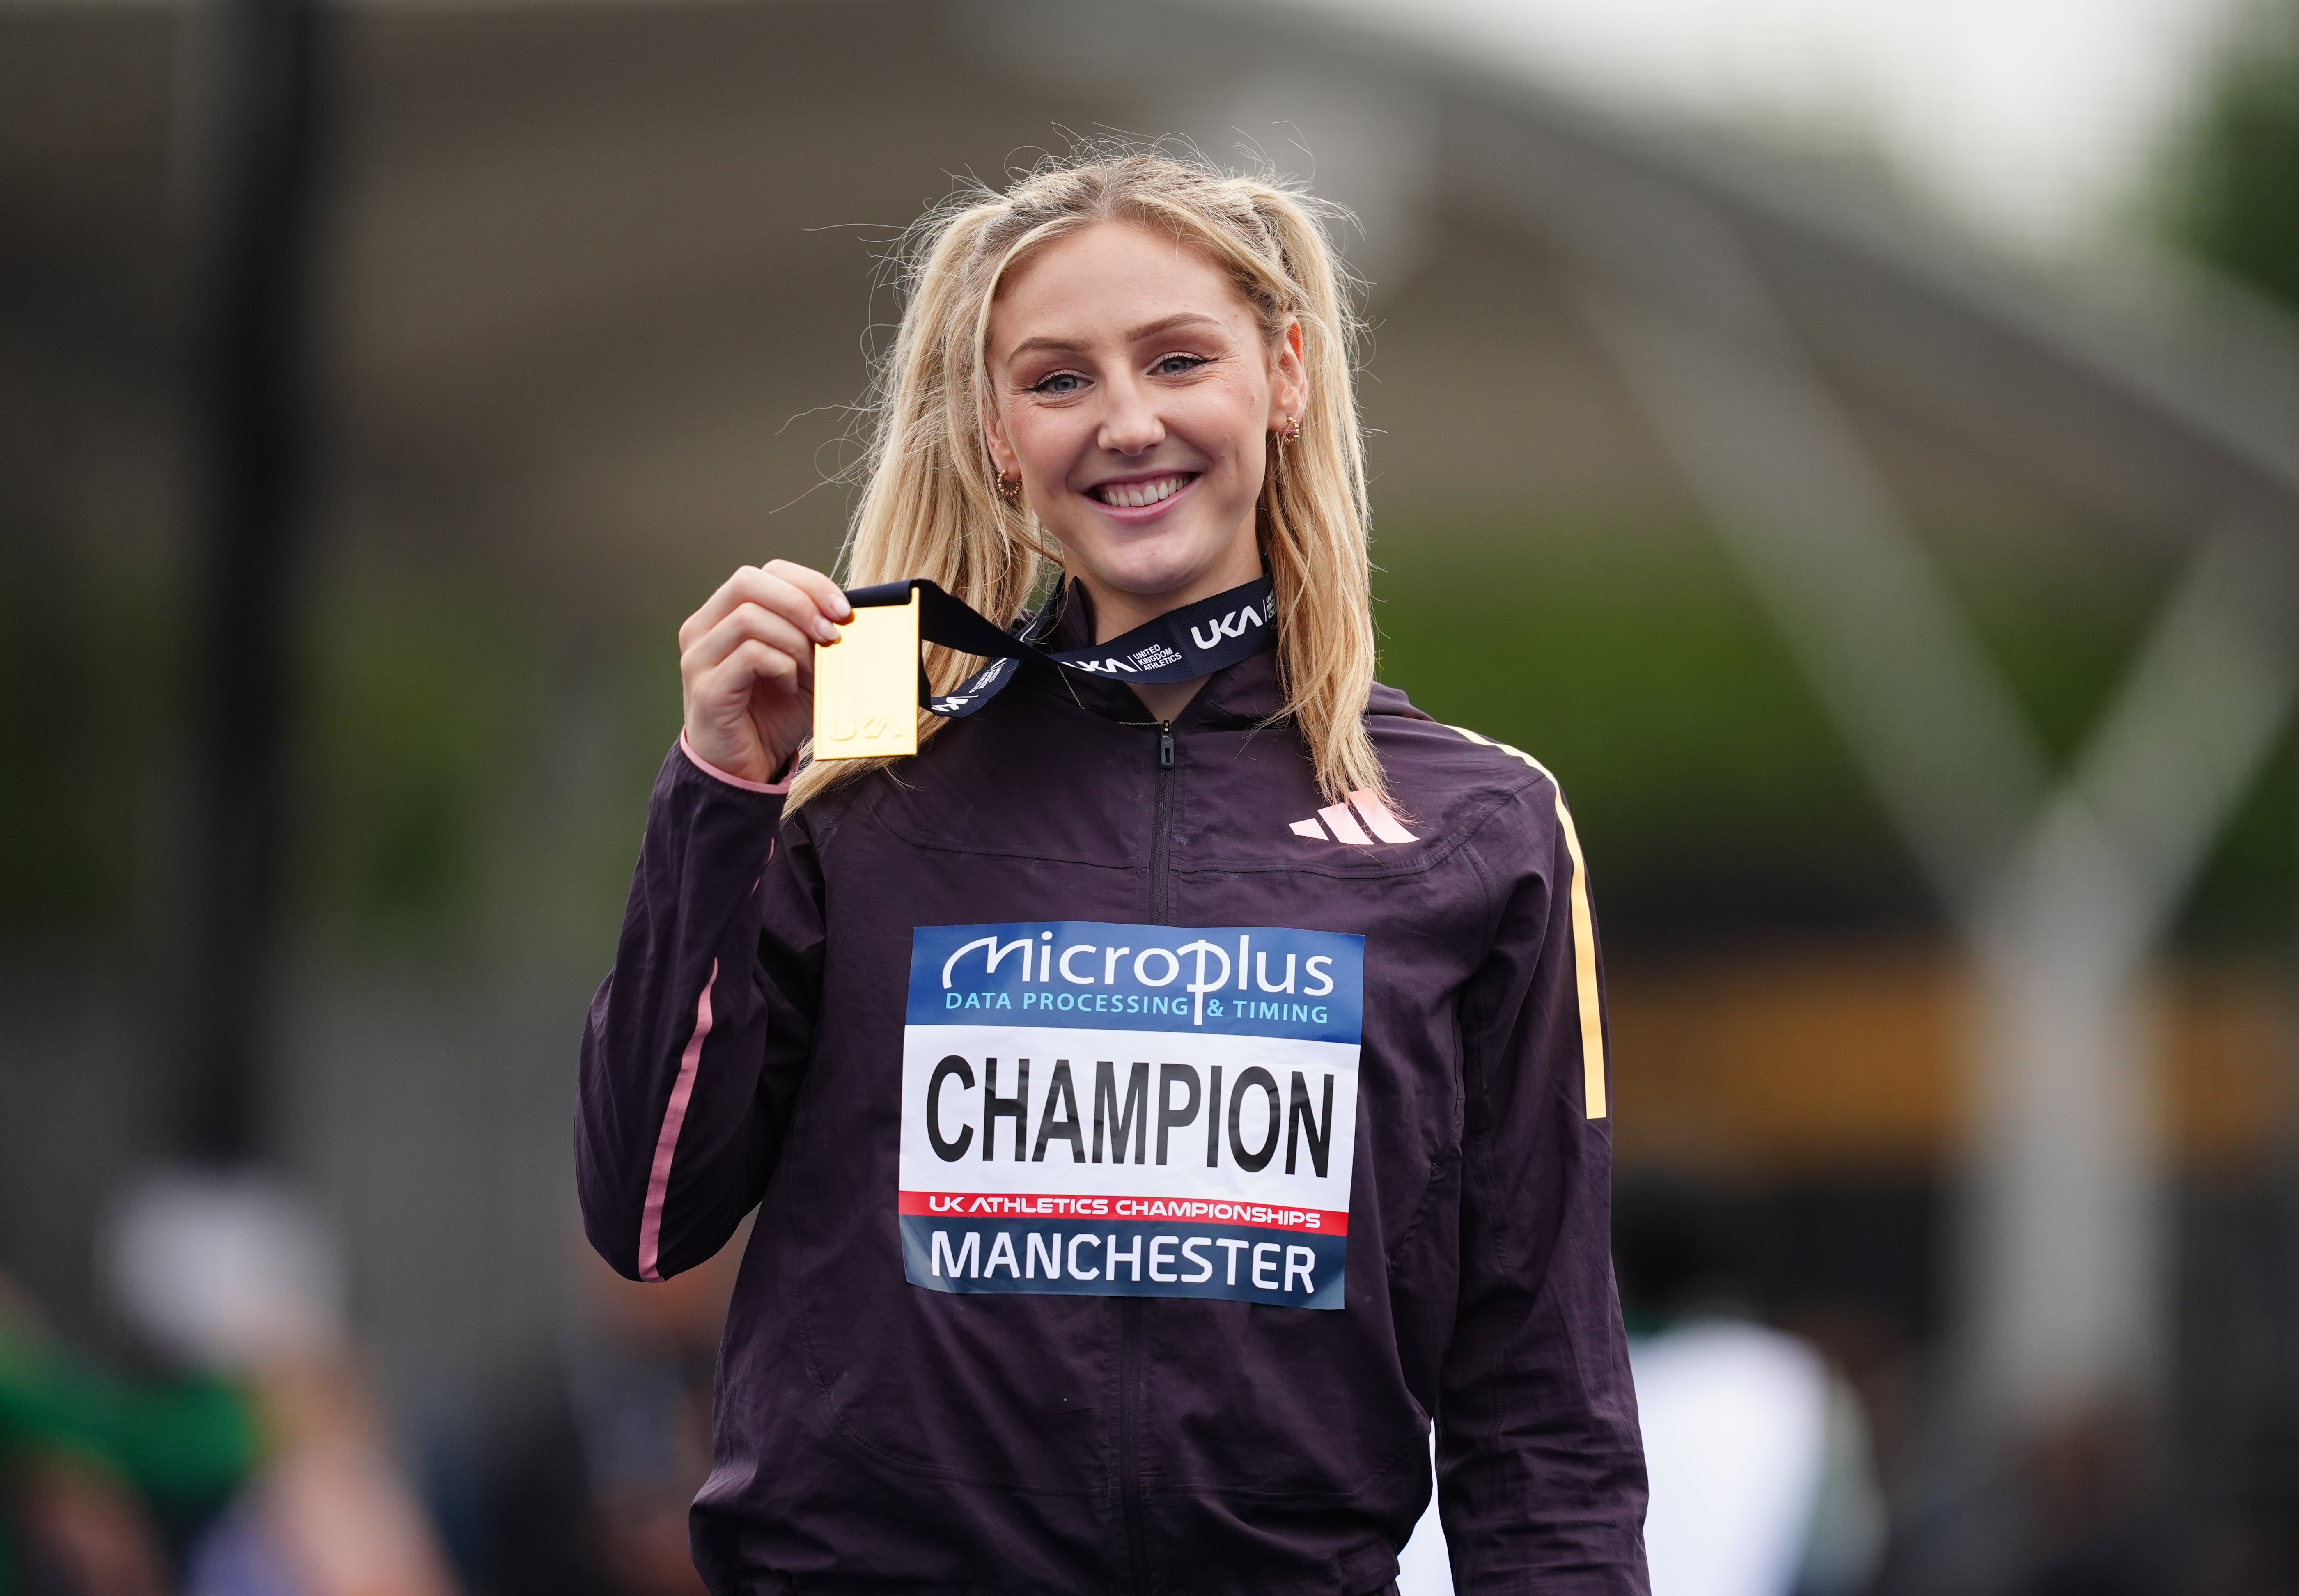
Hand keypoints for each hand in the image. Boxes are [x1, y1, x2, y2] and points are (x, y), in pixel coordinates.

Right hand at [679, 560, 850, 783]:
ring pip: (749, 617)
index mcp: (723, 615)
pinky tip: (790, 688)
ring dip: (794, 640)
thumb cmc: (773, 714)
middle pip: (748, 582)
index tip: (843, 610)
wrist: (746, 768)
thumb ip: (815, 637)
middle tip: (832, 632)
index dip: (808, 583)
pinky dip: (782, 666)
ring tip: (809, 668)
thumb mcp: (803, 667)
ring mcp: (698, 658)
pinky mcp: (706, 689)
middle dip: (801, 602)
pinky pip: (750, 655)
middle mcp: (702, 629)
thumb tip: (847, 613)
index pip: (764, 573)